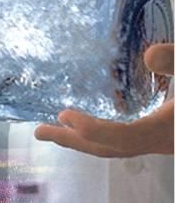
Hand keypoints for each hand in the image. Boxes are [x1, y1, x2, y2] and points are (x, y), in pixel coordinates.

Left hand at [34, 44, 173, 156]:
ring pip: (116, 147)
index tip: (63, 115)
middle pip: (110, 148)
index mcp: (165, 130)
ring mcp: (161, 141)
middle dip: (73, 140)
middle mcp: (161, 142)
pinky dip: (100, 134)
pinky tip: (87, 120)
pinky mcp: (160, 135)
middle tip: (39, 131)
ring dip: (83, 139)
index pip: (123, 138)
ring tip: (53, 130)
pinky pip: (123, 140)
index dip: (93, 129)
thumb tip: (149, 55)